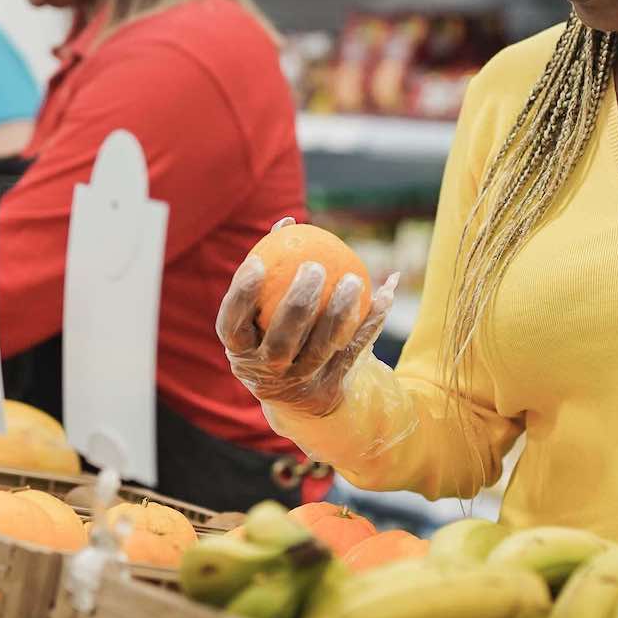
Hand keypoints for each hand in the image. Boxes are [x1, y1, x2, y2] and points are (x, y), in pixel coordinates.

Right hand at [216, 218, 397, 416]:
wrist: (297, 395)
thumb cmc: (273, 334)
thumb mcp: (262, 311)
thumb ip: (272, 270)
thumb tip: (288, 222)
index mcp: (241, 350)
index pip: (232, 324)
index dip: (240, 296)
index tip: (257, 262)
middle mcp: (267, 371)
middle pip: (282, 341)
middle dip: (298, 305)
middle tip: (314, 268)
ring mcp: (299, 383)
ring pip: (322, 348)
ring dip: (339, 313)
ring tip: (353, 279)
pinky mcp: (330, 387)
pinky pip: (354, 350)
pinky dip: (369, 323)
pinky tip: (385, 294)